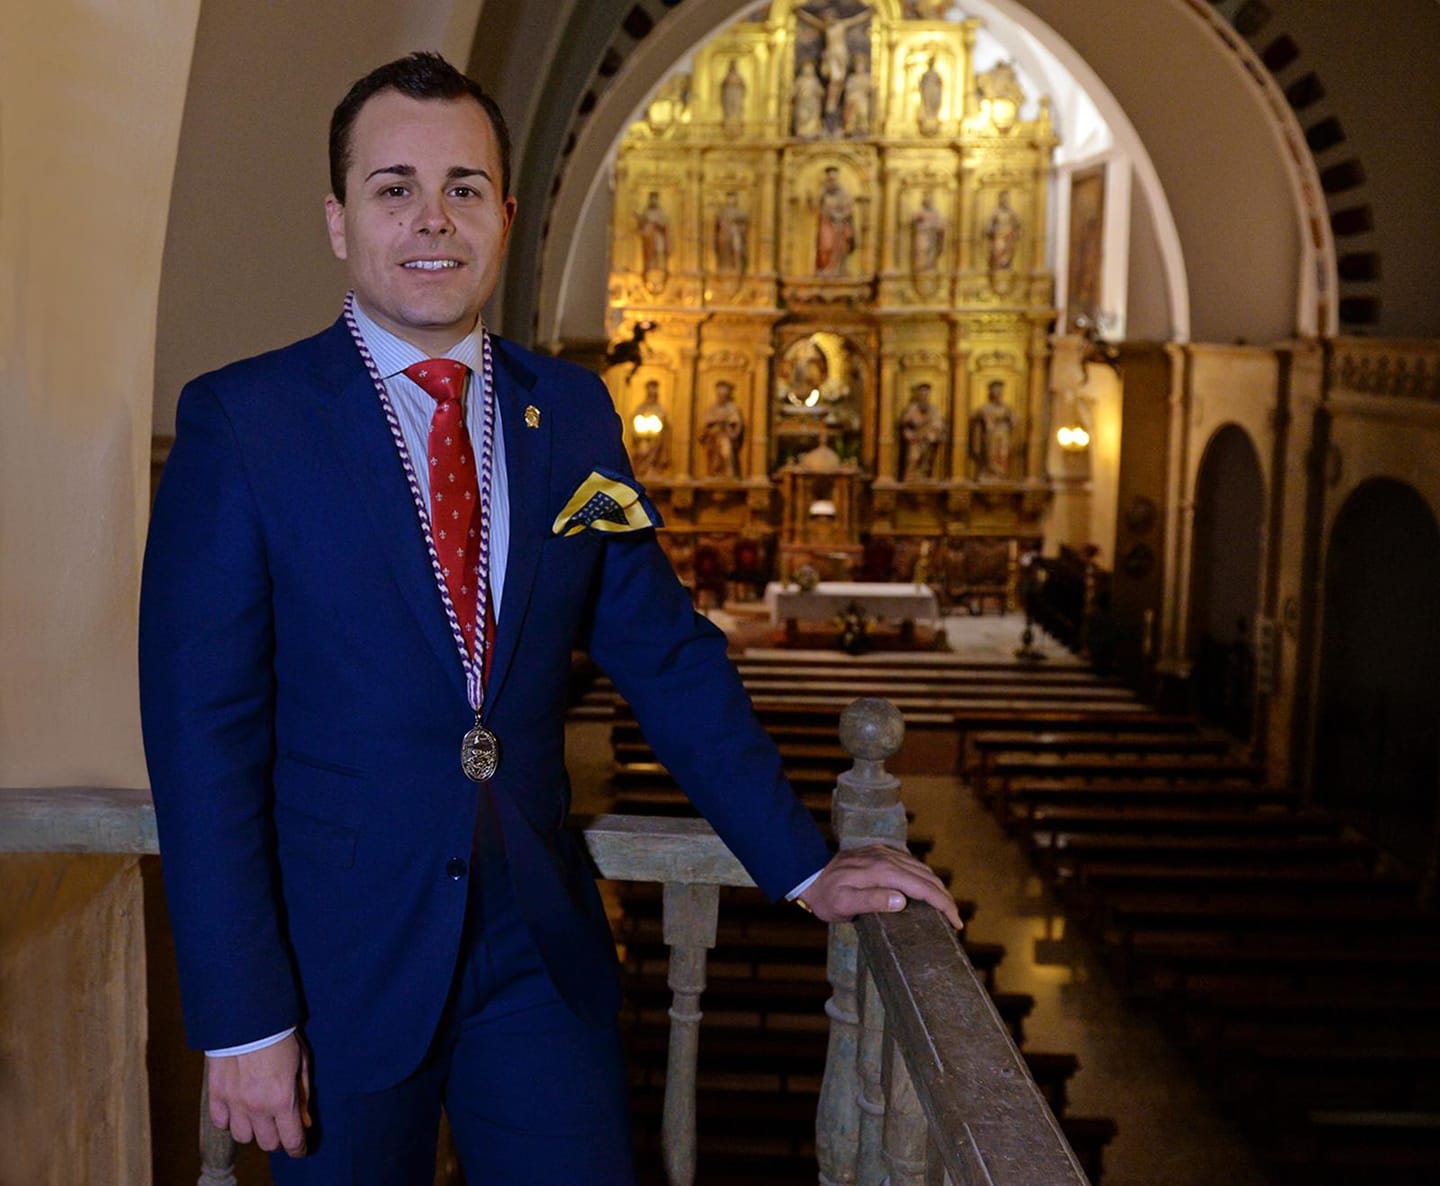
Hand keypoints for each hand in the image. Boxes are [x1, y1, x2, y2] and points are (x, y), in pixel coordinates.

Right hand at [207, 1032, 310, 1156]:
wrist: (248, 1018)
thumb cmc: (280, 1036)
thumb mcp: (302, 1062)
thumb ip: (303, 1092)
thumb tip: (304, 1115)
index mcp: (282, 1100)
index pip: (291, 1140)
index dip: (298, 1149)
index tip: (300, 1149)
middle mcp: (257, 1107)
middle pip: (267, 1143)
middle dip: (277, 1139)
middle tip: (281, 1127)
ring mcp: (234, 1103)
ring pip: (243, 1137)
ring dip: (253, 1130)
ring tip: (258, 1116)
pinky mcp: (216, 1095)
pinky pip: (221, 1123)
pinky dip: (230, 1120)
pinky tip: (238, 1108)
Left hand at [801, 844, 961, 929]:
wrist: (809, 875)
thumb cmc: (826, 896)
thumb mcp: (844, 905)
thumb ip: (872, 901)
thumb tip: (902, 901)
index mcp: (882, 871)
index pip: (922, 887)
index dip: (942, 904)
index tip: (955, 921)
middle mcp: (887, 858)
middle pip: (927, 876)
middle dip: (945, 897)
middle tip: (955, 920)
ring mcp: (884, 853)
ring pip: (921, 868)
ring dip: (936, 886)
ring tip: (944, 906)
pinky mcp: (880, 853)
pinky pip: (910, 863)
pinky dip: (923, 876)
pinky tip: (924, 888)